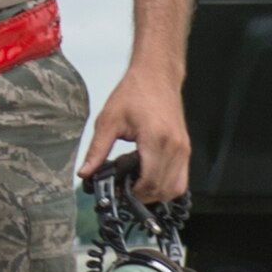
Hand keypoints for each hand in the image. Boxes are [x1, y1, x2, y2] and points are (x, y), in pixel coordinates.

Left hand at [77, 65, 189, 202]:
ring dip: (155, 193)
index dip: (134, 194)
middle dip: (142, 197)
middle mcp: (175, 146)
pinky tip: (147, 177)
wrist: (156, 74)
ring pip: (175, 188)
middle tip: (123, 191)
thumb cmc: (135, 92)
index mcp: (156, 139)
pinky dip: (165, 184)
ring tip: (134, 185)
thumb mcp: (108, 120)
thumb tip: (85, 173)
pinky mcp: (185, 148)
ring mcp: (183, 148)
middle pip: (163, 189)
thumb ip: (96, 150)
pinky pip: (181, 177)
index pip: (150, 182)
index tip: (118, 194)